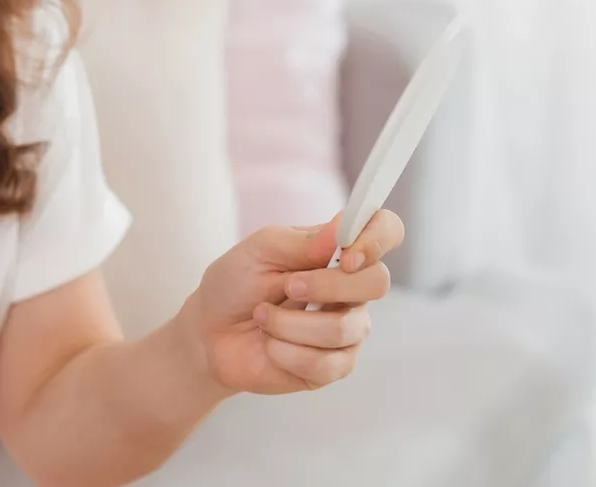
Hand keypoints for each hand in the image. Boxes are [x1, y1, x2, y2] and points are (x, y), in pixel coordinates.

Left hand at [181, 209, 405, 394]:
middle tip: (287, 287)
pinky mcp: (334, 366)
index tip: (347, 256)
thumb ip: (302, 240)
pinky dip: (286, 352)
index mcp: (338, 251)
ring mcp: (348, 328)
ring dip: (289, 324)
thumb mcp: (259, 251)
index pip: (386, 231)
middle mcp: (352, 289)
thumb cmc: (235, 285)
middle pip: (377, 283)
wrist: (210, 335)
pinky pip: (326, 364)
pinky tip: (270, 346)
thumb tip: (343, 228)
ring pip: (344, 328)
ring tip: (263, 317)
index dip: (377, 239)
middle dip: (326, 287)